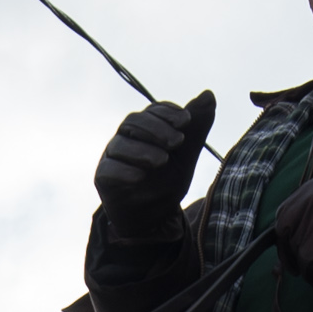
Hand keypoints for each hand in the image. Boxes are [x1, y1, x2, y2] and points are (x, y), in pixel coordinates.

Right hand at [94, 91, 219, 221]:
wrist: (156, 216)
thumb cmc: (167, 180)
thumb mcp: (187, 154)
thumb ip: (198, 126)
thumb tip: (209, 94)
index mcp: (144, 128)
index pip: (151, 111)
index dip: (167, 112)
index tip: (186, 121)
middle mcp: (125, 138)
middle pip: (133, 122)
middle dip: (156, 129)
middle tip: (178, 142)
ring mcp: (112, 157)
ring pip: (119, 145)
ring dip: (142, 150)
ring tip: (163, 161)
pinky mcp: (103, 178)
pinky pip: (108, 170)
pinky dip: (124, 171)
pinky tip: (141, 177)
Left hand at [271, 175, 312, 274]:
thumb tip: (294, 239)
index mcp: (312, 187)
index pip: (284, 212)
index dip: (285, 234)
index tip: (290, 249)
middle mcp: (310, 197)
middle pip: (284, 230)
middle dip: (287, 252)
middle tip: (296, 268)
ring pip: (295, 248)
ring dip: (302, 265)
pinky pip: (306, 261)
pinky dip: (310, 274)